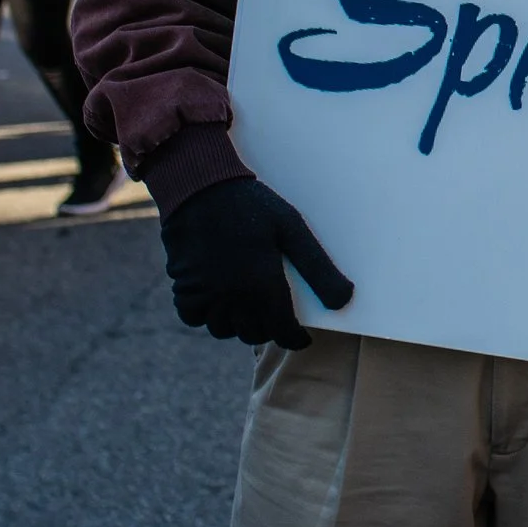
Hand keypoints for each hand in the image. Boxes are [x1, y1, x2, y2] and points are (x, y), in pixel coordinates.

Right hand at [158, 177, 353, 348]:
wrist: (203, 188)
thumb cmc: (253, 205)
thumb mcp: (294, 230)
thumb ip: (319, 269)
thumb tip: (343, 301)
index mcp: (263, 283)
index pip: (282, 331)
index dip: (295, 339)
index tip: (301, 337)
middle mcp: (232, 295)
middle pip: (252, 333)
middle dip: (268, 329)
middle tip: (275, 316)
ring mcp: (205, 292)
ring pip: (222, 329)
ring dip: (236, 324)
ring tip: (248, 307)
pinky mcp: (184, 285)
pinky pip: (193, 316)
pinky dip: (204, 314)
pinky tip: (218, 299)